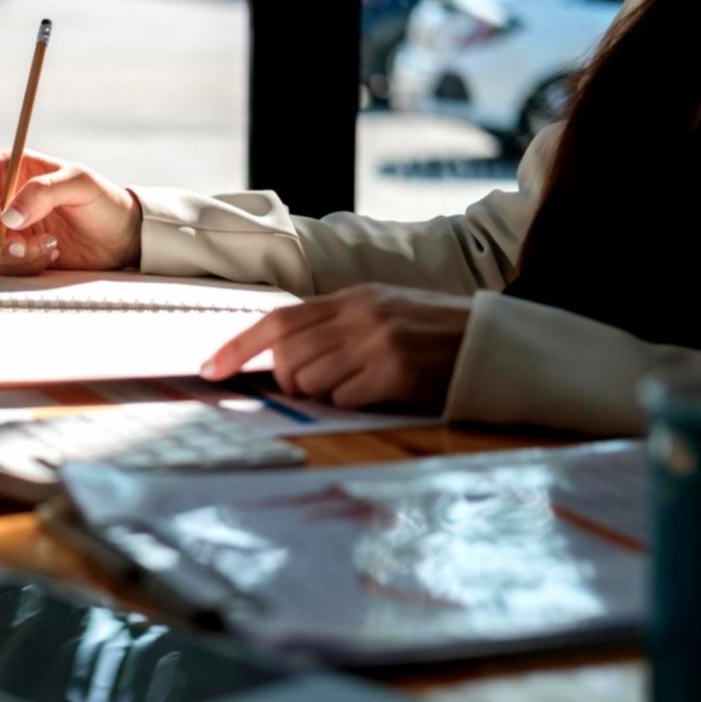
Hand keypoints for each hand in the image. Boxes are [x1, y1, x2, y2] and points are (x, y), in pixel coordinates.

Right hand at [0, 151, 141, 275]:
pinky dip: (21, 266)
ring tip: (50, 246)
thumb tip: (8, 217)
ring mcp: (4, 229)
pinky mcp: (12, 255)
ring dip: (12, 253)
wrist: (120, 241)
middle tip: (21, 243)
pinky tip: (49, 255)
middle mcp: (0, 197)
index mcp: (10, 168)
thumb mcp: (80, 183)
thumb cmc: (103, 202)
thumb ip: (42, 191)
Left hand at [199, 284, 472, 411]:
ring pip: (309, 380)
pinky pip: (343, 398)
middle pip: (287, 356)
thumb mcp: (380, 311)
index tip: (210, 368)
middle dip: (287, 380)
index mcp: (351, 298)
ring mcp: (377, 343)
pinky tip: (376, 393)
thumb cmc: (431, 334)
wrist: (491, 342)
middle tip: (316, 385)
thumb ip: (334, 324)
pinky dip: (350, 403)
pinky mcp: (395, 372)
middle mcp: (360, 315)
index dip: (238, 346)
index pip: (279, 320)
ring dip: (321, 393)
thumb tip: (279, 354)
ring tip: (355, 385)